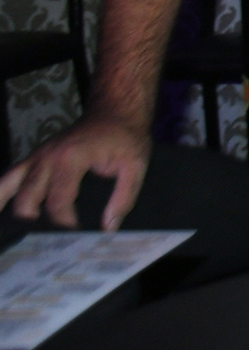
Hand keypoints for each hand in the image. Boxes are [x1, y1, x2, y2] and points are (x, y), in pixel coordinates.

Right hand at [0, 115, 151, 230]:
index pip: (58, 201)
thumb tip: (109, 227)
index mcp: (71, 158)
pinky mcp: (33, 158)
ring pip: (7, 186)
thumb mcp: (135, 166)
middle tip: (52, 238)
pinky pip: (8, 177)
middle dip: (36, 222)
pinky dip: (2, 194)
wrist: (115, 112)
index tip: (76, 234)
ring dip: (14, 209)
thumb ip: (124, 197)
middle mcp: (46, 157)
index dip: (65, 223)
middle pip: (26, 199)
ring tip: (24, 232)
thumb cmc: (125, 137)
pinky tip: (2, 211)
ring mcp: (36, 156)